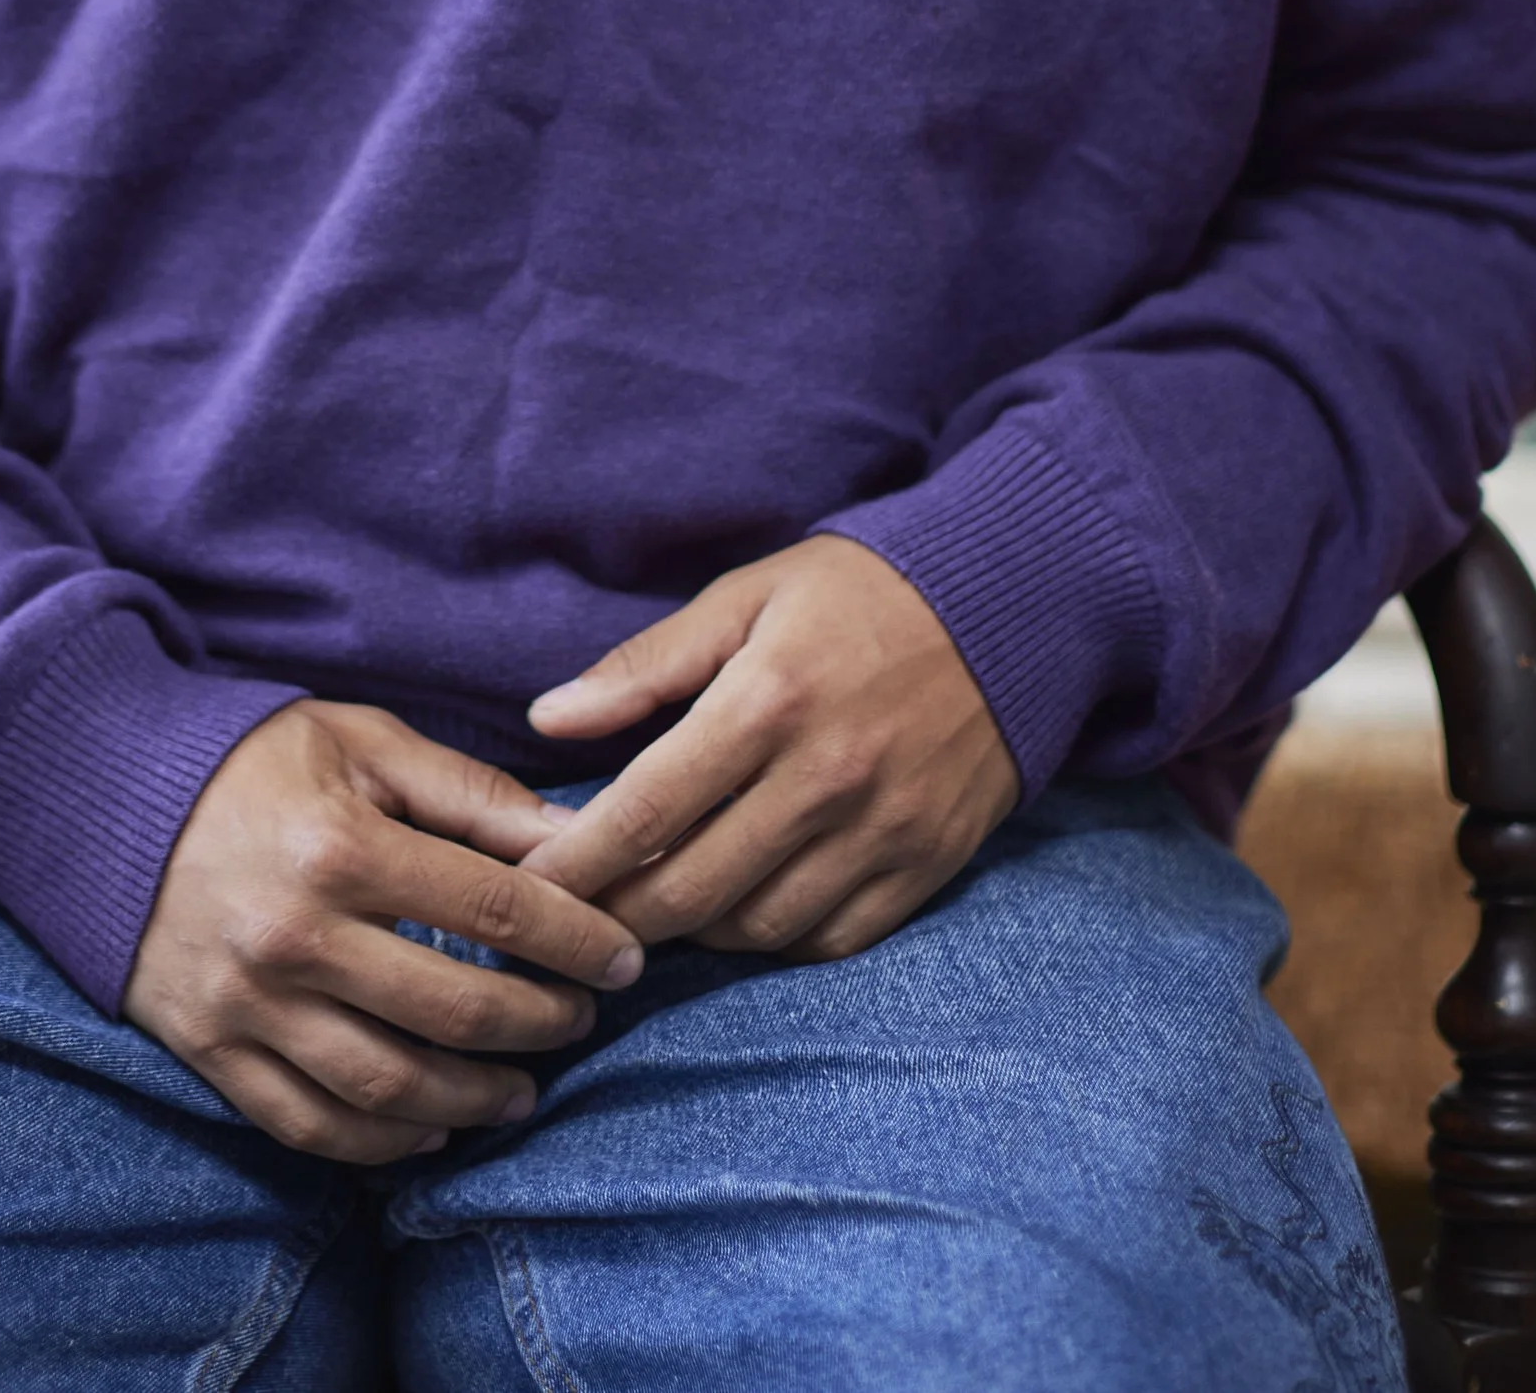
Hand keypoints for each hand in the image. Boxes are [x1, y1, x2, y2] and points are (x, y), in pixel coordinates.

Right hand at [123, 699, 644, 1165]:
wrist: (95, 794)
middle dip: (542, 1023)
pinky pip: (313, 1125)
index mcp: (342, 845)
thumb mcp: (363, 743)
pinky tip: (434, 1124)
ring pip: (391, 1087)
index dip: (576, 940)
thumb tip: (575, 839)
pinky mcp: (211, 1050)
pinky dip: (385, 1142)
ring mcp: (250, 1004)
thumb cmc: (249, 758)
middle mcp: (297, 936)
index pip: (495, 910)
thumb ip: (470, 794)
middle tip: (582, 1018)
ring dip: (477, 1098)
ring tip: (523, 1088)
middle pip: (455, 1010)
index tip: (625, 955)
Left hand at [521, 535, 1018, 963]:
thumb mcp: (746, 596)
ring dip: (690, 933)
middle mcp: (824, 779)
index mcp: (766, 702)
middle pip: (690, 890)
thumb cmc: (858, 593)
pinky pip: (830, 941)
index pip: (645, 811)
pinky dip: (773, 943)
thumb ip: (645, 664)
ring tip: (650, 911)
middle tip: (571, 917)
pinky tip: (739, 914)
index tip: (525, 891)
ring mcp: (881, 831)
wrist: (1011, 604)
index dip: (574, 864)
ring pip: (755, 928)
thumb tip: (546, 718)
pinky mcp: (925, 866)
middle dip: (614, 916)